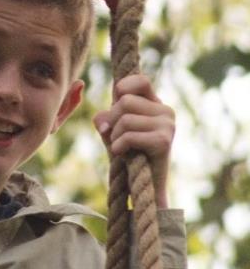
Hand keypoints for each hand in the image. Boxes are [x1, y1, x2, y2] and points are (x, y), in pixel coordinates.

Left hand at [93, 74, 174, 207]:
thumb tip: (102, 117)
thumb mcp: (113, 132)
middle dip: (111, 120)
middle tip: (116, 137)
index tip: (115, 102)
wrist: (146, 187)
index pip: (140, 81)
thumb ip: (106, 119)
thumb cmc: (129, 156)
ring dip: (115, 136)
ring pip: (124, 118)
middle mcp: (165, 111)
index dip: (123, 88)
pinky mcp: (164, 141)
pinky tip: (122, 154)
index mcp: (155, 104)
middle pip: (125, 101)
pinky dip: (118, 145)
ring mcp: (167, 125)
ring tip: (121, 147)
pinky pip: (129, 135)